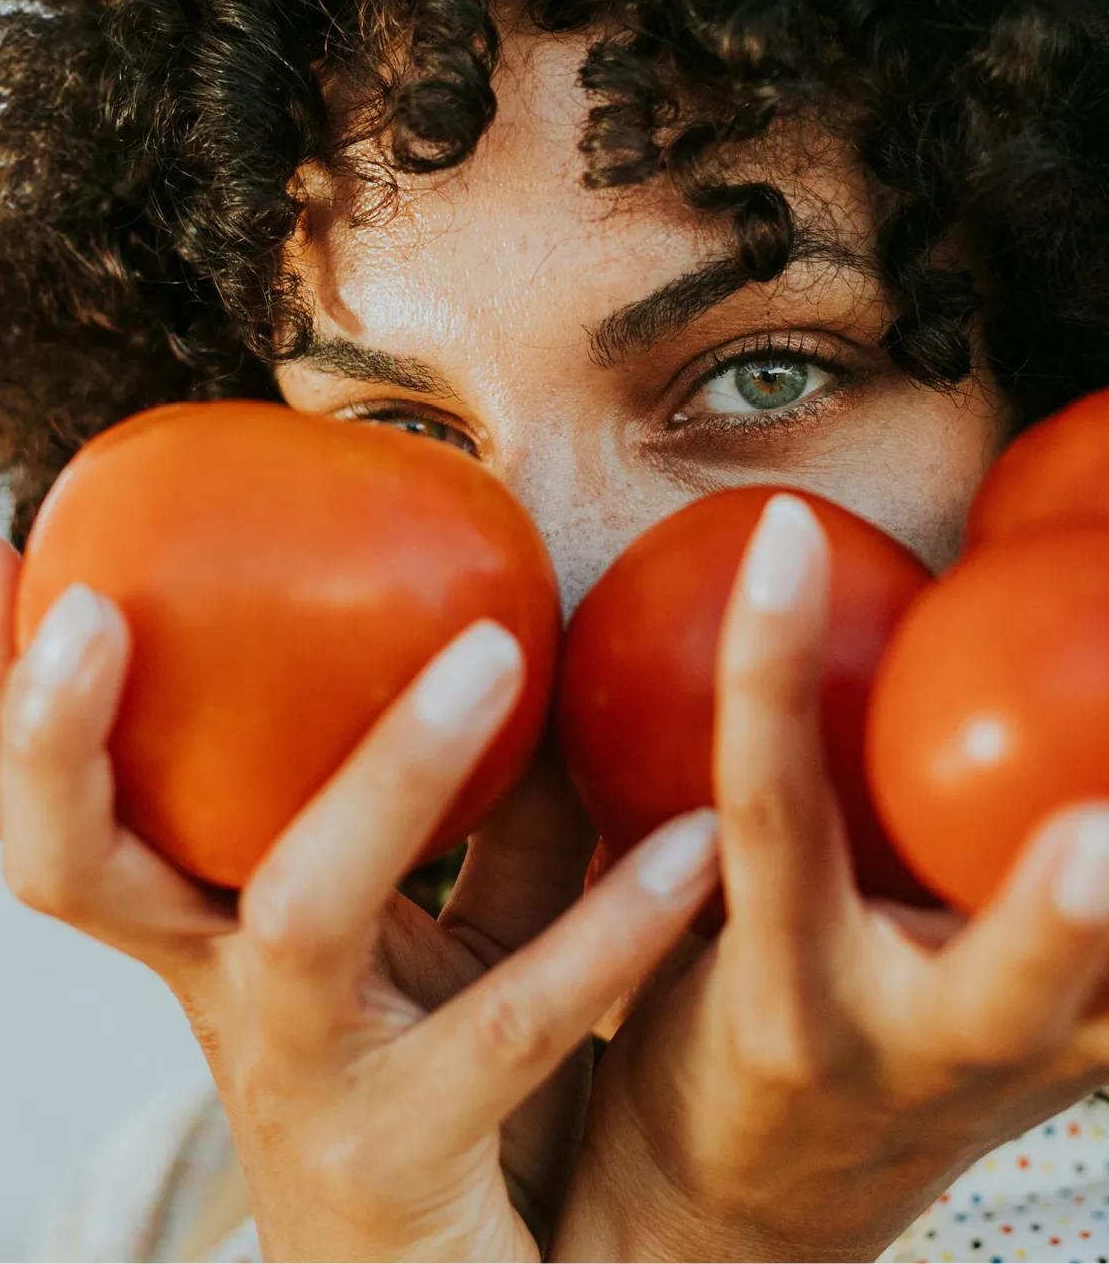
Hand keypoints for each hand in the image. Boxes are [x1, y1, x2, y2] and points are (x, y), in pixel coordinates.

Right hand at [0, 535, 719, 1261]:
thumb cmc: (444, 1092)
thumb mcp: (448, 930)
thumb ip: (485, 800)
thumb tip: (542, 621)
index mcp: (201, 929)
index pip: (62, 804)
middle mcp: (219, 997)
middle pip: (76, 865)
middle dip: (57, 734)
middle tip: (89, 605)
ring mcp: (302, 1081)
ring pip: (303, 911)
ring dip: (390, 773)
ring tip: (492, 649)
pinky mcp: (406, 1160)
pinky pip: (512, 1018)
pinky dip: (610, 923)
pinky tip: (697, 841)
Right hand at [553, 493, 1108, 1262]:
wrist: (740, 1237)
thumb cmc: (686, 1055)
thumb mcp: (663, 942)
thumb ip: (688, 810)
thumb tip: (684, 616)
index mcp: (776, 995)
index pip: (768, 810)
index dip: (767, 668)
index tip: (781, 534)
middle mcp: (904, 1049)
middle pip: (1012, 979)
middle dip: (1063, 905)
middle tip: (1095, 823)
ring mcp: (1006, 1080)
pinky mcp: (1070, 1079)